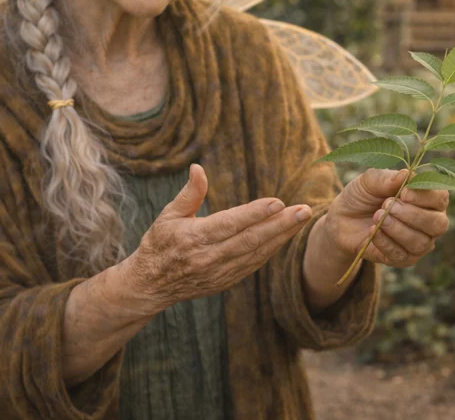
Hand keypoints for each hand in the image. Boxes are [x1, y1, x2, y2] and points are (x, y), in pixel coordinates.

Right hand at [121, 164, 311, 311]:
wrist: (150, 286)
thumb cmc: (159, 244)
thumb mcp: (168, 215)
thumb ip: (189, 193)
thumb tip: (198, 168)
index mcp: (193, 238)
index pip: (230, 224)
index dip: (254, 214)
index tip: (277, 202)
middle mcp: (208, 258)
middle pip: (250, 240)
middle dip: (280, 225)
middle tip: (303, 211)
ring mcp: (219, 272)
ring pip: (256, 253)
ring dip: (281, 236)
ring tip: (301, 220)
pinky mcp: (225, 281)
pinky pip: (253, 264)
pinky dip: (271, 250)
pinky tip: (286, 236)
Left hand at [325, 169, 449, 267]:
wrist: (342, 220)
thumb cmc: (363, 196)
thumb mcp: (369, 181)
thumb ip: (387, 177)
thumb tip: (406, 174)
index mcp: (427, 198)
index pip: (440, 198)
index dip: (425, 196)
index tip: (403, 192)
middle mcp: (430, 222)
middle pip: (438, 224)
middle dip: (412, 215)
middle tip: (387, 205)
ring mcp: (419, 242)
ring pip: (421, 242)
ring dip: (397, 229)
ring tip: (377, 216)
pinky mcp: (404, 259)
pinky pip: (402, 255)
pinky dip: (386, 242)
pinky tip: (373, 231)